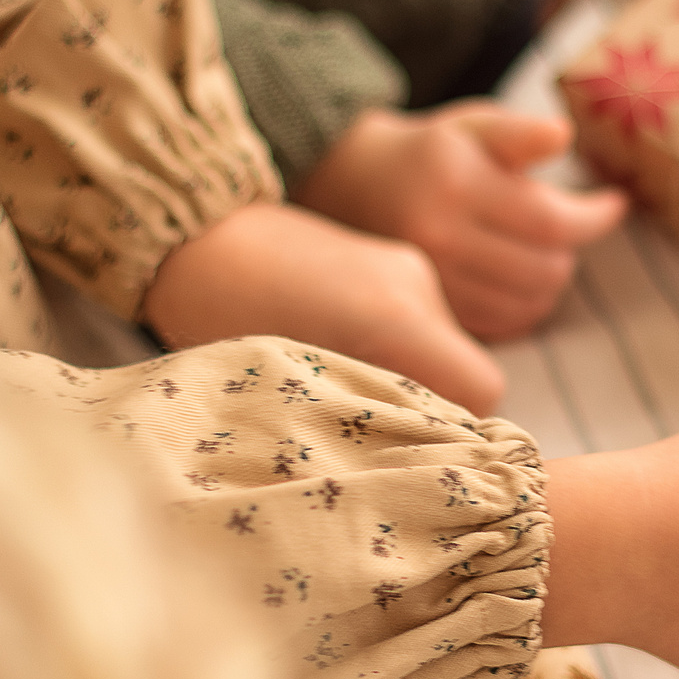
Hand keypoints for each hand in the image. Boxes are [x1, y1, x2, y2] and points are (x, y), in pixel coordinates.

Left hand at [142, 202, 504, 414]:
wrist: (192, 227)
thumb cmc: (220, 309)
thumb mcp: (290, 384)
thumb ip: (362, 416)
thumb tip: (404, 451)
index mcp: (399, 316)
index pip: (485, 388)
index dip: (458, 426)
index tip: (406, 443)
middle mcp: (416, 286)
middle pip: (464, 367)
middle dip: (430, 403)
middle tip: (366, 423)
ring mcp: (404, 267)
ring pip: (437, 344)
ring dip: (406, 373)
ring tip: (340, 382)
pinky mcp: (386, 258)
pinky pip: (415, 318)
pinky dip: (391, 345)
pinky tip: (333, 344)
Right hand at [296, 103, 626, 341]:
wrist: (353, 186)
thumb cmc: (431, 150)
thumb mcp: (472, 125)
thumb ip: (518, 133)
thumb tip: (562, 135)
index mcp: (456, 184)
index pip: (549, 219)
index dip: (593, 217)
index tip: (615, 204)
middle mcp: (440, 236)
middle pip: (544, 268)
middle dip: (570, 250)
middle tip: (566, 228)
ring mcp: (433, 279)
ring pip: (528, 302)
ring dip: (551, 281)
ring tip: (544, 252)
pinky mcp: (431, 310)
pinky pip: (503, 325)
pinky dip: (525, 307)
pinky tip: (521, 281)